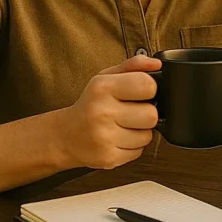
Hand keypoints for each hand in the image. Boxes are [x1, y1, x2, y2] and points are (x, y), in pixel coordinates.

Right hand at [52, 55, 160, 169]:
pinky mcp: (108, 158)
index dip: (149, 89)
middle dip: (145, 113)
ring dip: (139, 131)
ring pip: (147, 135)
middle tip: (130, 112)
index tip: (140, 92)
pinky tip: (118, 139)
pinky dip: (132, 146)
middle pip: (151, 115)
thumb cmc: (90, 104)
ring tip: (122, 126)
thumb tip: (157, 64)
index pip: (147, 85)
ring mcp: (104, 138)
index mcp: (102, 88)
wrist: (65, 136)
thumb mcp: (106, 78)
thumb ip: (133, 66)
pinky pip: (139, 151)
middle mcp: (102, 113)